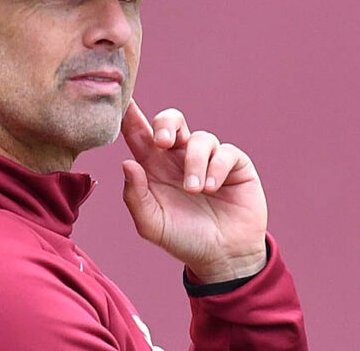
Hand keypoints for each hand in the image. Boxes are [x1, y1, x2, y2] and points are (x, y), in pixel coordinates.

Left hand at [119, 99, 268, 283]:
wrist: (222, 258)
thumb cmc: (183, 239)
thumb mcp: (152, 224)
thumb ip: (135, 197)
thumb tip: (126, 163)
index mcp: (154, 167)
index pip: (139, 134)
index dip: (131, 116)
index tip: (124, 101)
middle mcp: (179, 157)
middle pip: (171, 121)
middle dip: (166, 123)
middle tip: (161, 142)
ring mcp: (208, 159)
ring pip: (201, 138)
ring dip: (195, 163)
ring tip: (194, 191)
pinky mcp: (235, 166)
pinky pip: (226, 153)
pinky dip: (216, 168)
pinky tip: (211, 189)